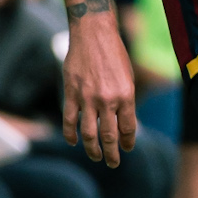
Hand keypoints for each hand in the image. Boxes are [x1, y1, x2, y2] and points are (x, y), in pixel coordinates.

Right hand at [61, 12, 136, 166]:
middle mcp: (108, 100)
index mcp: (126, 95)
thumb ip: (125, 101)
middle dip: (112, 154)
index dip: (127, 142)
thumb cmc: (114, 55)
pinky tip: (73, 142)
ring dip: (93, 150)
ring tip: (96, 157)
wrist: (93, 34)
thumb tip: (123, 125)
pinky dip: (71, 135)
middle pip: (110, 136)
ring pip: (89, 133)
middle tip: (113, 163)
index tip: (127, 149)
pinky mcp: (71, 93)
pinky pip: (70, 120)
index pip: (128, 128)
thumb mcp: (128, 78)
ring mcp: (88, 98)